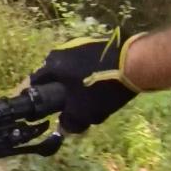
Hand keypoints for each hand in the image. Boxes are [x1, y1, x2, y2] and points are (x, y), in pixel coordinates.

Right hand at [29, 31, 145, 132]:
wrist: (136, 63)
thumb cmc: (101, 88)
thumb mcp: (84, 112)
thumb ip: (70, 122)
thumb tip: (64, 128)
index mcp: (52, 64)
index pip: (35, 82)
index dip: (38, 98)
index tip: (44, 109)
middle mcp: (62, 50)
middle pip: (54, 75)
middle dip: (59, 90)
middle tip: (69, 106)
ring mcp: (81, 43)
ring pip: (71, 68)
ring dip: (76, 81)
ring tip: (88, 97)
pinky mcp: (98, 43)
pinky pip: (87, 62)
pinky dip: (90, 73)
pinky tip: (102, 85)